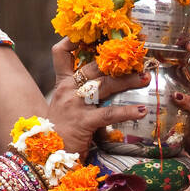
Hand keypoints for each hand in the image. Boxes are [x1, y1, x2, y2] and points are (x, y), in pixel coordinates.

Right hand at [49, 38, 151, 158]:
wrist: (44, 155)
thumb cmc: (61, 131)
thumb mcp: (65, 106)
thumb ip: (80, 92)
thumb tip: (105, 81)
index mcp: (62, 84)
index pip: (61, 53)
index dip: (74, 41)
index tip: (96, 35)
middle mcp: (68, 90)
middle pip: (94, 67)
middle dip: (116, 60)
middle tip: (137, 57)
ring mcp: (75, 105)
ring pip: (105, 85)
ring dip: (128, 80)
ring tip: (145, 78)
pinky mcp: (83, 122)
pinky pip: (109, 113)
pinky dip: (127, 111)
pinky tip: (142, 110)